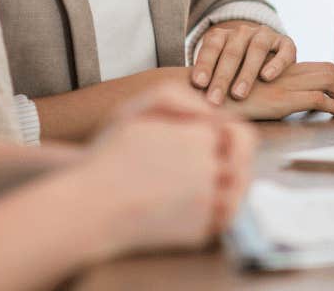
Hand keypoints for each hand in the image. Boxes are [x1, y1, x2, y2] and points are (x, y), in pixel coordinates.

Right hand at [82, 84, 253, 250]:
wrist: (90, 207)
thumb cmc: (109, 158)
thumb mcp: (135, 113)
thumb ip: (178, 101)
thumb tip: (212, 113)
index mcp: (197, 137)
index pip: (239, 135)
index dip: (230, 141)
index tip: (221, 147)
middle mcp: (208, 168)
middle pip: (242, 167)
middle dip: (235, 168)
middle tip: (220, 172)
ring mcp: (206, 202)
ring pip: (236, 197)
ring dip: (227, 194)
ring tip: (203, 193)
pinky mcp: (200, 231)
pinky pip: (220, 223)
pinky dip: (211, 218)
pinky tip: (189, 212)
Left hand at [191, 20, 295, 104]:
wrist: (269, 55)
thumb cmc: (235, 70)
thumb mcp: (220, 69)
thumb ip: (208, 78)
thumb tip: (187, 100)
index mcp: (223, 36)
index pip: (211, 47)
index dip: (204, 64)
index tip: (198, 83)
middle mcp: (243, 32)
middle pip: (231, 52)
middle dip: (222, 77)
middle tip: (215, 99)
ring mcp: (265, 35)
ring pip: (256, 50)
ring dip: (246, 73)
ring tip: (238, 94)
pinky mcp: (286, 43)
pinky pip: (282, 51)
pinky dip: (275, 63)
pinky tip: (267, 77)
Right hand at [224, 61, 333, 119]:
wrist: (204, 96)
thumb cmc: (221, 99)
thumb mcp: (248, 92)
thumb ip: (266, 92)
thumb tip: (281, 105)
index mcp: (278, 70)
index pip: (316, 67)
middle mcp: (284, 73)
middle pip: (328, 69)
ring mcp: (284, 84)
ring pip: (329, 79)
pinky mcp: (280, 99)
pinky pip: (316, 98)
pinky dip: (333, 105)